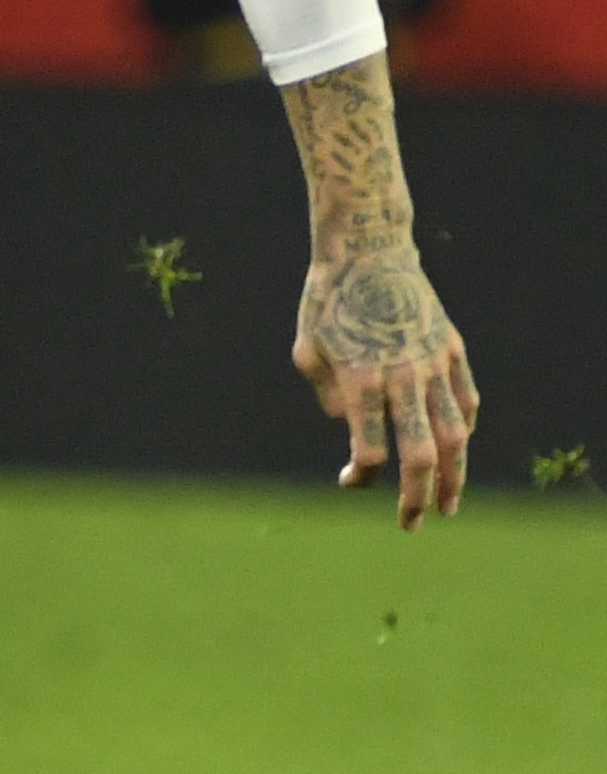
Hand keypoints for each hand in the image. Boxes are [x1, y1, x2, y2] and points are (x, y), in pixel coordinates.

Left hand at [294, 249, 476, 528]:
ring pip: (455, 434)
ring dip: (454, 475)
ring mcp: (434, 363)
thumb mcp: (306, 346)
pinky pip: (466, 400)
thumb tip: (350, 425)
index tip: (350, 480)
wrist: (367, 248)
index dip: (361, 475)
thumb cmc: (326, 300)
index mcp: (361, 379)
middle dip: (416, 496)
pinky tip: (456, 449)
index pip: (369, 448)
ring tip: (448, 503)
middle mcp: (403, 376)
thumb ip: (326, 392)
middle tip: (411, 524)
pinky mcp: (453, 349)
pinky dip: (464, 429)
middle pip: (420, 453)